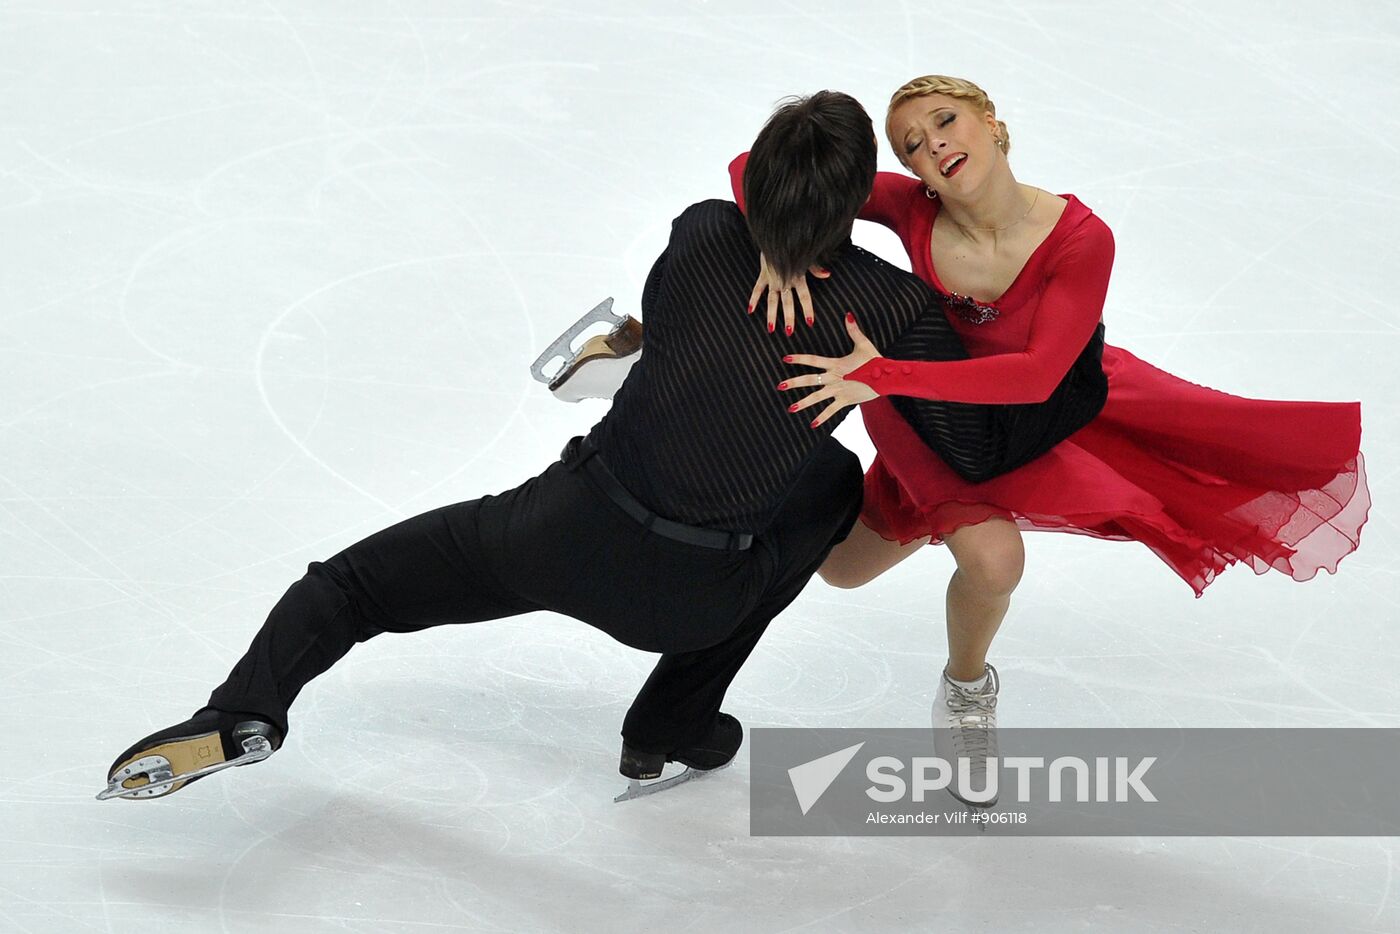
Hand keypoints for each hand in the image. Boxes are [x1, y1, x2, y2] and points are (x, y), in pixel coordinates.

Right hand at [747, 252, 831, 336]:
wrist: (778, 235)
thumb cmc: (795, 247)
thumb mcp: (807, 256)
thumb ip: (816, 268)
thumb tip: (827, 275)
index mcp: (798, 277)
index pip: (804, 297)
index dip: (808, 309)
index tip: (810, 322)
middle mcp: (785, 280)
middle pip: (787, 302)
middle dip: (788, 317)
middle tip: (790, 332)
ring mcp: (772, 279)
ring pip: (772, 300)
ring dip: (771, 314)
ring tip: (771, 329)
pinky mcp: (763, 275)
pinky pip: (757, 288)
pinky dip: (753, 299)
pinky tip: (750, 310)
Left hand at [777, 313, 882, 427]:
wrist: (886, 378)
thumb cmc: (875, 361)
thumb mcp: (863, 344)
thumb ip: (853, 330)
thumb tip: (847, 314)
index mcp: (835, 364)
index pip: (813, 360)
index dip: (799, 359)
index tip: (785, 359)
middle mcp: (834, 377)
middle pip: (810, 380)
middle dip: (794, 383)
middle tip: (780, 386)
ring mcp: (838, 390)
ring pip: (817, 397)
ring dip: (803, 403)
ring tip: (790, 408)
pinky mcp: (845, 400)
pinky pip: (831, 410)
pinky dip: (822, 417)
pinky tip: (812, 425)